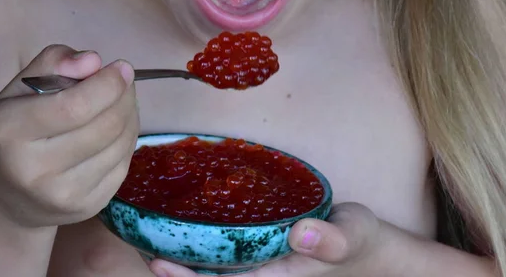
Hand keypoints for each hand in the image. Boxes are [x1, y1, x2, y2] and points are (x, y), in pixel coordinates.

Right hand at [0, 45, 139, 228]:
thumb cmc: (13, 133)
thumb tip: (94, 60)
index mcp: (10, 132)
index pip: (74, 106)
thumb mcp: (18, 89)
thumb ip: (53, 63)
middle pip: (105, 126)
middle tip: (125, 82)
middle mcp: (35, 169)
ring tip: (121, 102)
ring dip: (131, 115)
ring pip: (121, 144)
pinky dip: (128, 139)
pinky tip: (117, 129)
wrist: (3, 200)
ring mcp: (63, 195)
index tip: (122, 67)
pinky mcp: (87, 207)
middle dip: (124, 96)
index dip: (108, 84)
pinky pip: (124, 164)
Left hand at [148, 203, 396, 276]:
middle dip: (174, 273)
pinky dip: (198, 254)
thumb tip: (302, 233)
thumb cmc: (359, 242)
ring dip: (180, 265)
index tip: (157, 262)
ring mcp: (260, 272)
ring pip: (212, 275)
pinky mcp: (259, 261)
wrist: (366, 251)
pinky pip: (221, 263)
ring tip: (145, 240)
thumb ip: (333, 240)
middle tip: (139, 247)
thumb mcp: (354, 236)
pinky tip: (181, 234)